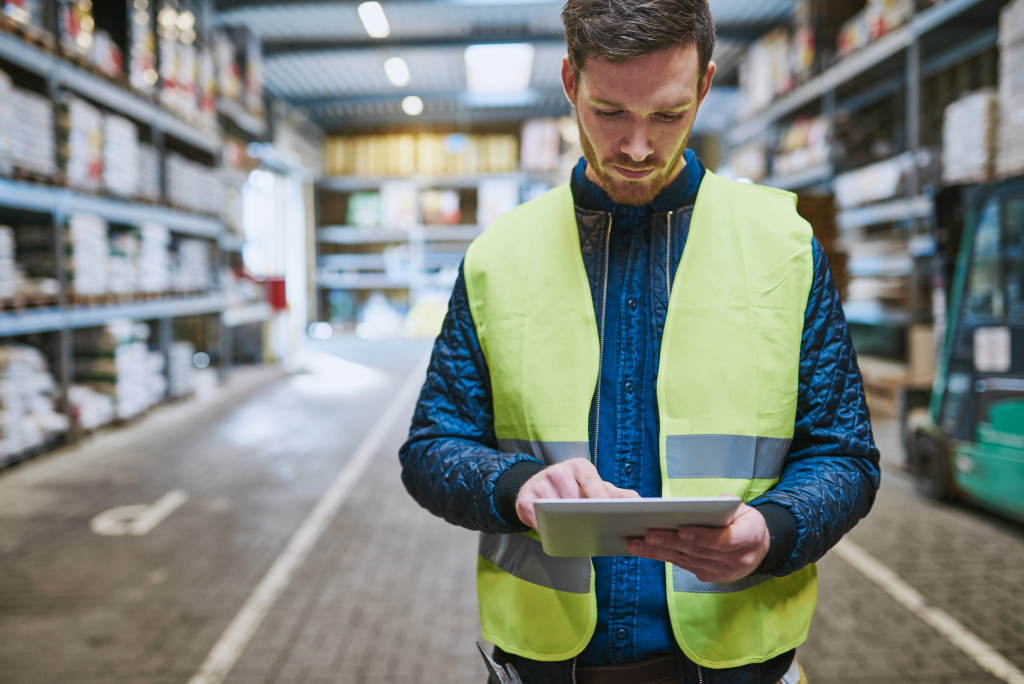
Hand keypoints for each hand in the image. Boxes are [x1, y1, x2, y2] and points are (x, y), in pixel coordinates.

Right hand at [515, 458, 639, 529]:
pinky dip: (549, 531)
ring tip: (578, 535)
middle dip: (585, 516)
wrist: (535, 486)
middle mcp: (558, 472)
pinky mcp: (525, 500)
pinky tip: (557, 535)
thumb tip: (642, 504)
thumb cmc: (572, 488)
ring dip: (567, 526)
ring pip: (557, 512)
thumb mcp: (594, 486)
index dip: (600, 496)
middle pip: (574, 499)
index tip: (609, 511)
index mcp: (579, 467)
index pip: (592, 480)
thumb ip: (618, 495)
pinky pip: (539, 521)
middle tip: (598, 530)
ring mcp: (540, 485)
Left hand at [626, 502, 769, 582]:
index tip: (682, 530)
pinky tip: (645, 549)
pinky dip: (663, 557)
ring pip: (686, 560)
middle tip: (647, 534)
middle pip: (699, 551)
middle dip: (671, 542)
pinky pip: (684, 565)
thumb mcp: (744, 510)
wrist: (759, 550)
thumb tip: (705, 505)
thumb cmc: (746, 524)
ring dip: (659, 552)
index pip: (725, 540)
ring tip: (636, 543)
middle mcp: (737, 559)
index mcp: (750, 538)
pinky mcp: (709, 576)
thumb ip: (727, 505)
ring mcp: (722, 571)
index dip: (703, 536)